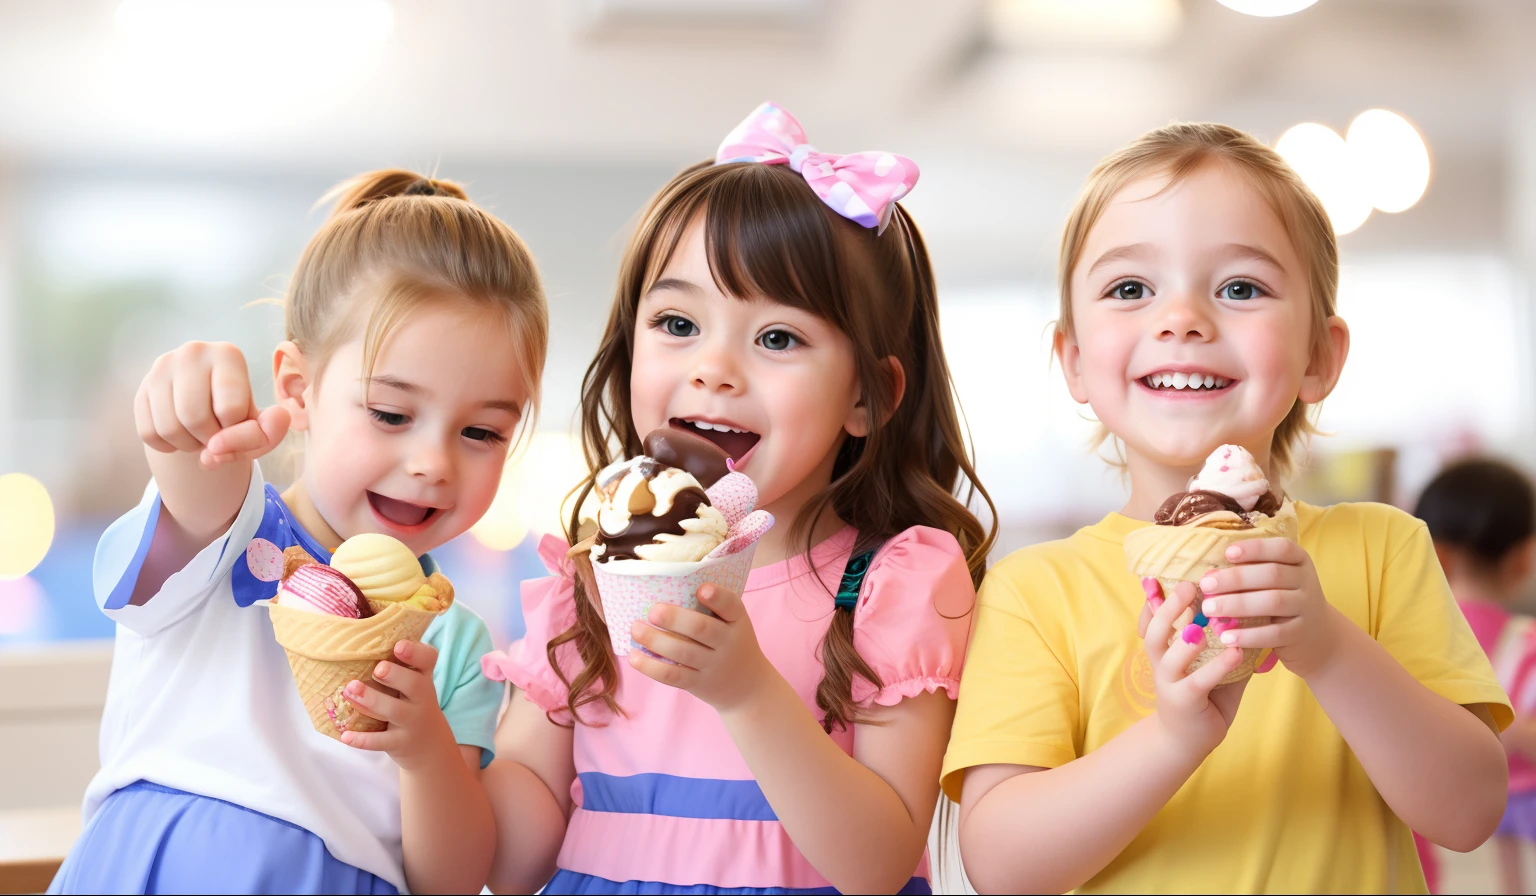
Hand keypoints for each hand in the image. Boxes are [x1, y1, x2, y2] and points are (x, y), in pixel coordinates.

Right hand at [134, 341, 289, 469]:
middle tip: (217, 437)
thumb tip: (218, 448)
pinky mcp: (141, 388)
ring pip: (169, 428)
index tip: (238, 426)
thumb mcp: (263, 421)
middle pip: (195, 418)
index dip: (237, 431)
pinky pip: (149, 433)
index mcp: (228, 354)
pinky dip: (167, 447)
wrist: (206, 405)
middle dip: (209, 441)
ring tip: (200, 437)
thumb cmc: (239, 411)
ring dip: (189, 446)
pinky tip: (180, 436)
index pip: (231, 409)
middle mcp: (192, 352)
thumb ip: (267, 432)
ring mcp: (161, 368)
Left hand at [338, 640, 457, 770]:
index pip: (428, 659)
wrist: (429, 743)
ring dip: (372, 700)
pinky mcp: (400, 742)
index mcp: (423, 677)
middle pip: (415, 685)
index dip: (415, 652)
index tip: (398, 646)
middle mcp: (422, 698)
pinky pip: (381, 741)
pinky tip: (345, 736)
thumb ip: (394, 666)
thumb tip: (353, 643)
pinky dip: (363, 740)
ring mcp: (412, 721)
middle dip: (395, 675)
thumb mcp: (413, 683)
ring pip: (395, 711)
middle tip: (378, 669)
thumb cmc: (411, 703)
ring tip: (350, 690)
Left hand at [628, 584, 772, 714]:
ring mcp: (713, 665)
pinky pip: (672, 675)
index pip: (731, 605)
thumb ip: (711, 607)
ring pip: (682, 652)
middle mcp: (728, 642)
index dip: (717, 597)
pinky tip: (634, 656)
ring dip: (655, 640)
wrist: (747, 685)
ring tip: (635, 629)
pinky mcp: (698, 683)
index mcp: (737, 620)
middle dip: (675, 619)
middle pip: (702, 629)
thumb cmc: (730, 642)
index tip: (701, 589)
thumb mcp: (733, 623)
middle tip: (653, 611)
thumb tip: (664, 584)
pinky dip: (650, 667)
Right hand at [1141, 579, 1247, 753]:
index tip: (1165, 572)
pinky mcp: (1184, 700)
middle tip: (1187, 585)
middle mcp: (1160, 662)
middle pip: (1155, 630)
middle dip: (1168, 607)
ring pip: (1170, 655)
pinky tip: (1236, 652)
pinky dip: (1218, 665)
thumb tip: (1250, 605)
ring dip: (1188, 636)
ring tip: (1205, 620)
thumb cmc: (1202, 695)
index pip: (1152, 617)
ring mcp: (1169, 682)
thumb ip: (1221, 638)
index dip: (1155, 596)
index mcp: (1164, 649)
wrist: (1186, 740)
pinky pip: (1199, 680)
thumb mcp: (1207, 662)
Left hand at [1196, 538, 1343, 679]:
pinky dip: (1249, 635)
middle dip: (1236, 578)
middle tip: (1206, 585)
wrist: (1317, 635)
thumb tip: (1210, 575)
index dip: (1255, 549)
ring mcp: (1306, 608)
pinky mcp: (1300, 634)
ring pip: (1272, 602)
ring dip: (1237, 605)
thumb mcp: (1272, 582)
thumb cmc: (1283, 600)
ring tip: (1210, 609)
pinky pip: (1274, 633)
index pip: (1281, 548)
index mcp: (1298, 560)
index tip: (1228, 553)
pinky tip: (1227, 637)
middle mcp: (1306, 581)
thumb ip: (1247, 574)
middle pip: (1272, 575)